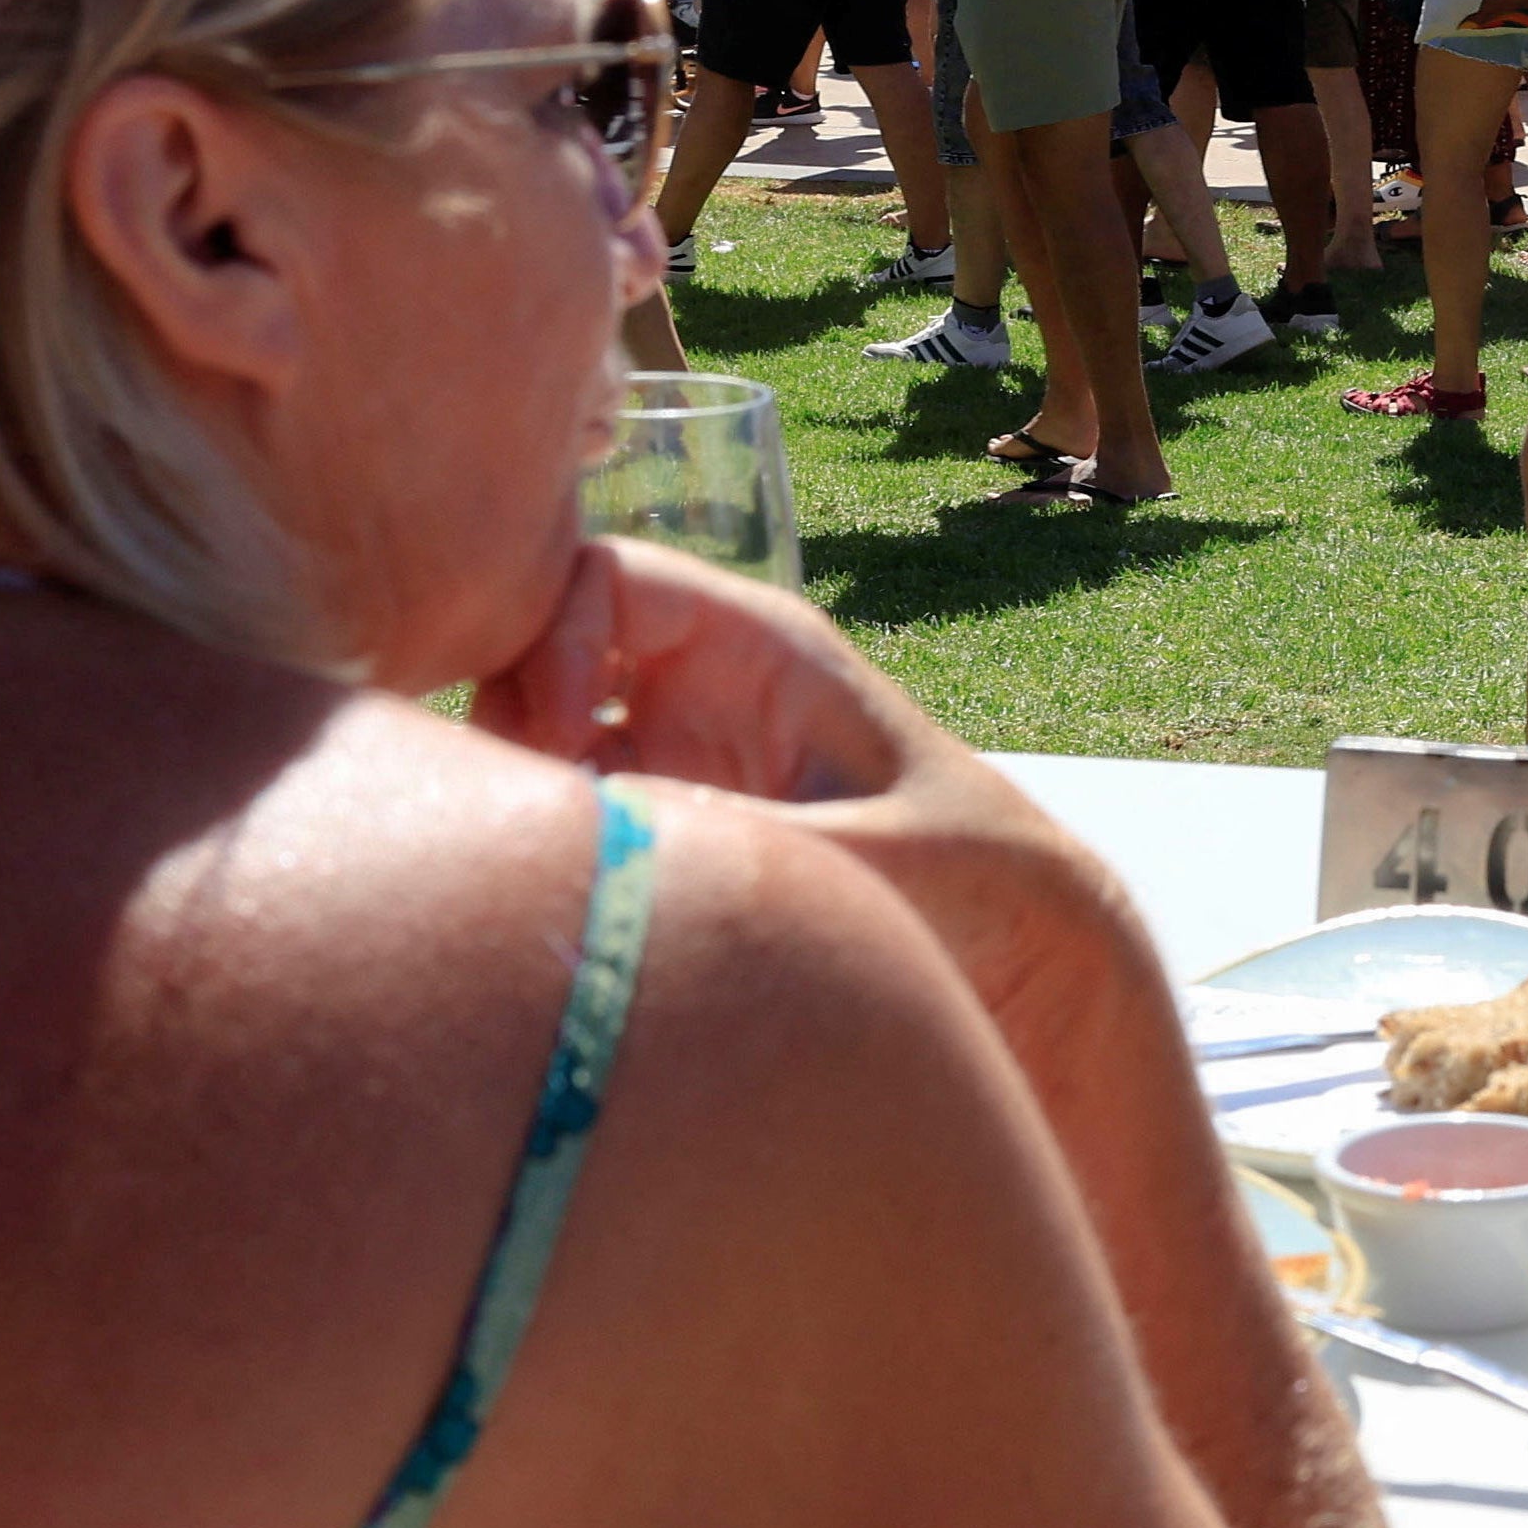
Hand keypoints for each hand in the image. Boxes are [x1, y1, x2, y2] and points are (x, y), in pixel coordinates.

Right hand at [468, 537, 1150, 1050]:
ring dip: (512, 787)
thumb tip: (594, 828)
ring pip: (532, 730)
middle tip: (522, 817)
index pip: (605, 578)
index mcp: (761, 647)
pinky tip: (562, 905)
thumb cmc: (974, 879)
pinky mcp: (663, 824)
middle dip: (504, 715)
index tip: (563, 739)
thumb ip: (743, 841)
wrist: (1022, 948)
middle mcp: (701, 685)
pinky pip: (562, 806)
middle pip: (541, 647)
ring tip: (540, 870)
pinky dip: (537, 844)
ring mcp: (673, 753)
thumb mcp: (866, 854)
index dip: (553, 639)